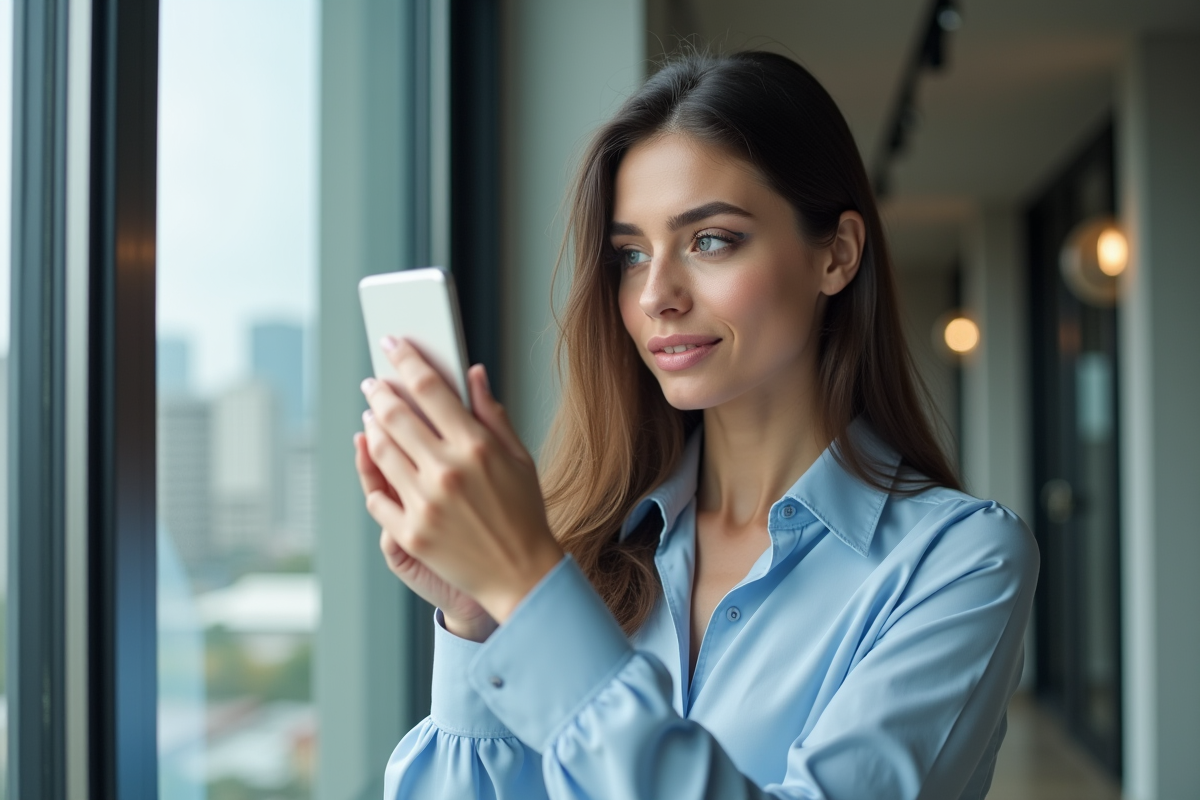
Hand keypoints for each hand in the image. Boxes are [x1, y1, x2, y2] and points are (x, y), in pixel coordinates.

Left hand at [358, 337, 563, 625]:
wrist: (522, 574)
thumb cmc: (524, 514)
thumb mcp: (518, 457)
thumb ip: (491, 414)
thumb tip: (473, 374)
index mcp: (475, 446)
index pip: (428, 387)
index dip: (405, 360)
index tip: (392, 345)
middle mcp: (446, 471)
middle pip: (395, 415)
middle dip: (379, 392)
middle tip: (373, 384)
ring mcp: (425, 504)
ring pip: (380, 452)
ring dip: (371, 428)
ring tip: (371, 418)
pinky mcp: (410, 534)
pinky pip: (378, 497)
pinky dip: (373, 476)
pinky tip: (375, 463)